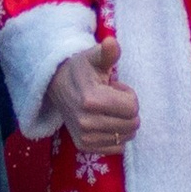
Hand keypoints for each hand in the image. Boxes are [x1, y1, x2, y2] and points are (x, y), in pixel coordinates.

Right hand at [49, 37, 139, 153]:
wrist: (58, 85)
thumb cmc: (82, 69)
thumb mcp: (95, 57)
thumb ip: (108, 52)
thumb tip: (112, 43)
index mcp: (91, 100)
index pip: (132, 107)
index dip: (128, 95)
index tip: (114, 87)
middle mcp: (86, 122)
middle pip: (132, 124)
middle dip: (127, 109)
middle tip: (110, 98)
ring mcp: (84, 137)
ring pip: (126, 136)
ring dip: (122, 122)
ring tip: (106, 108)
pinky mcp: (84, 146)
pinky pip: (117, 148)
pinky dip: (116, 135)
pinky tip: (103, 121)